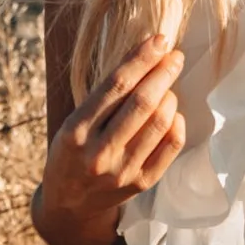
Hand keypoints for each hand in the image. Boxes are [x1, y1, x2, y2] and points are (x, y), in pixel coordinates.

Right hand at [33, 34, 186, 244]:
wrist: (68, 204)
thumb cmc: (73, 151)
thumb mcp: (74, 122)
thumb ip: (104, 97)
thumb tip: (145, 58)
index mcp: (76, 131)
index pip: (115, 85)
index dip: (141, 59)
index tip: (159, 41)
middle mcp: (99, 153)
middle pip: (142, 103)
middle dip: (163, 73)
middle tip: (174, 56)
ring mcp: (122, 171)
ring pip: (159, 123)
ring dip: (170, 96)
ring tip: (168, 87)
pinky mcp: (141, 184)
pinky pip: (170, 148)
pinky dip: (176, 124)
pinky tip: (173, 112)